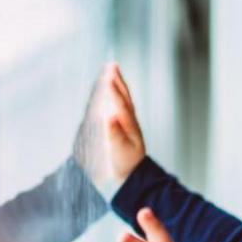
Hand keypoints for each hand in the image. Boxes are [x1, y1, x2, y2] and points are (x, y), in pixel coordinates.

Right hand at [72, 63, 144, 191]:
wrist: (133, 176)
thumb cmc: (124, 164)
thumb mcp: (119, 151)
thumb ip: (114, 133)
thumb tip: (109, 116)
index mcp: (128, 125)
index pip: (120, 103)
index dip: (113, 89)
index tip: (107, 75)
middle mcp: (130, 121)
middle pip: (124, 96)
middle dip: (117, 80)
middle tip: (111, 65)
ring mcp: (128, 122)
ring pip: (124, 99)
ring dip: (118, 84)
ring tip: (112, 71)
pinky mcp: (125, 126)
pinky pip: (121, 105)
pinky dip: (117, 95)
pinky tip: (113, 92)